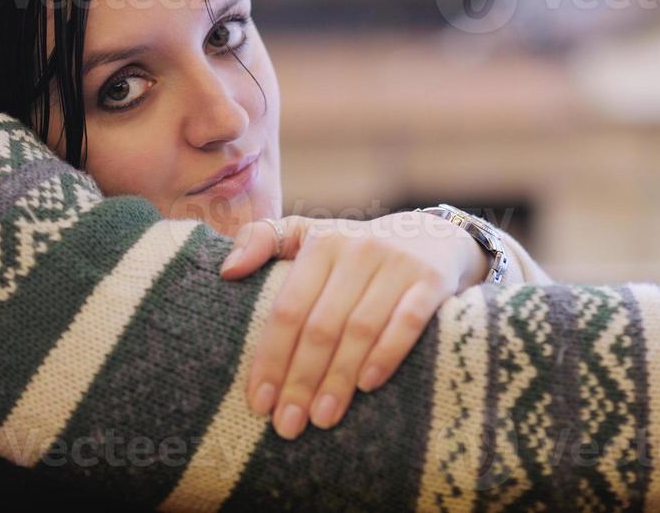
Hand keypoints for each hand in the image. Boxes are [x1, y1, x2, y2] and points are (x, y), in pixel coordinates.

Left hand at [218, 211, 488, 438]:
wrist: (433, 237)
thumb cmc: (356, 249)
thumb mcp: (309, 234)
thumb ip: (262, 240)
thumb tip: (226, 271)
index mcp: (321, 244)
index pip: (288, 308)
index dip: (271, 358)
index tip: (259, 402)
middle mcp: (357, 250)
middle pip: (321, 325)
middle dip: (300, 380)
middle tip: (288, 425)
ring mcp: (397, 265)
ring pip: (360, 329)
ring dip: (338, 378)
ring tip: (322, 419)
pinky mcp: (431, 281)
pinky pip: (408, 322)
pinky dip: (386, 354)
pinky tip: (366, 385)